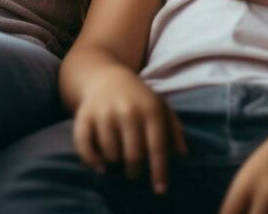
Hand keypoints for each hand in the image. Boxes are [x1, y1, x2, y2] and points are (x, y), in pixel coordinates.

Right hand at [72, 64, 186, 194]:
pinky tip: (101, 166)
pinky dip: (92, 161)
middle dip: (135, 171)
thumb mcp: (161, 106)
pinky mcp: (84, 116)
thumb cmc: (138, 98)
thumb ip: (174, 129)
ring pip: (111, 155)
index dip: (159, 171)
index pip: (156, 147)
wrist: (106, 77)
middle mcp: (128, 110)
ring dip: (115, 164)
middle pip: (133, 156)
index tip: (160, 190)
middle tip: (134, 171)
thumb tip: (182, 155)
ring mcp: (105, 112)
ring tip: (119, 156)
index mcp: (150, 109)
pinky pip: (84, 147)